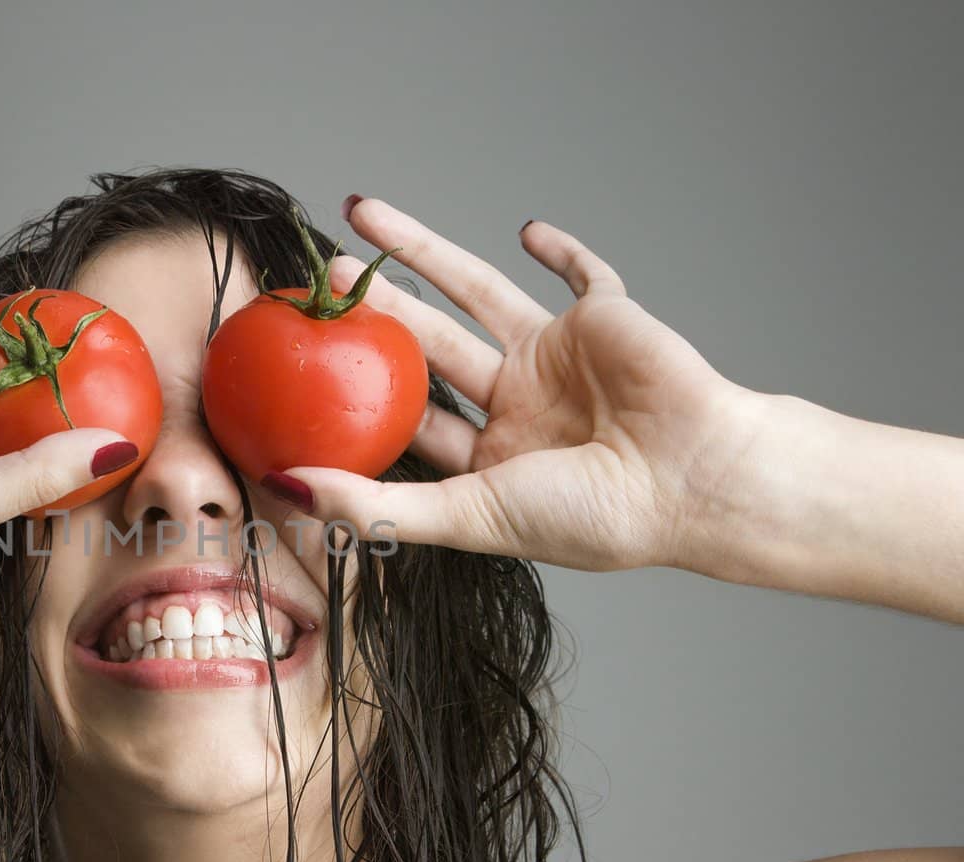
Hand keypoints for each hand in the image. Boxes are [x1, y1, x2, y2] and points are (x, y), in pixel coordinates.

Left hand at [283, 197, 763, 571]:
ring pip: (475, 292)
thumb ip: (378, 505)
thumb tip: (286, 487)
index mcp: (488, 460)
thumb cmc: (595, 516)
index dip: (353, 395)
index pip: (406, 420)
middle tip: (319, 277)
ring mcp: (558, 358)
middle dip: (372, 309)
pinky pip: (583, 272)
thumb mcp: (471, 517)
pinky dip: (559, 250)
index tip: (297, 366)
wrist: (699, 483)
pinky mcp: (603, 319)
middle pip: (426, 343)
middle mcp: (518, 406)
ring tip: (361, 220)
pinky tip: (526, 230)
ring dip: (421, 253)